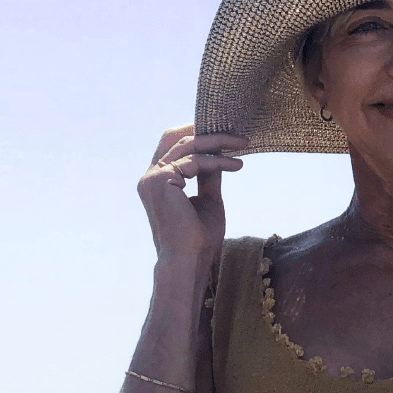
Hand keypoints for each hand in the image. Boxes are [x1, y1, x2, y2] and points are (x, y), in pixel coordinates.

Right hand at [137, 125, 245, 267]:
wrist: (188, 261)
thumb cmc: (198, 239)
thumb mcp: (208, 200)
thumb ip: (209, 177)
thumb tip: (220, 156)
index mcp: (157, 182)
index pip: (174, 147)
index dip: (199, 137)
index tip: (227, 138)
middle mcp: (150, 177)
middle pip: (176, 138)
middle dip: (207, 132)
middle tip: (236, 134)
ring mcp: (153, 178)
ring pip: (188, 145)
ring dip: (218, 143)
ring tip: (243, 145)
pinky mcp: (162, 180)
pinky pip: (195, 161)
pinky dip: (218, 161)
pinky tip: (236, 165)